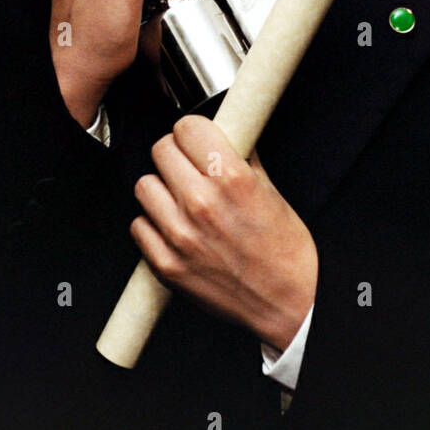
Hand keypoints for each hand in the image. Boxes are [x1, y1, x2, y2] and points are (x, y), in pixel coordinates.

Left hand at [132, 115, 317, 351]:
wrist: (289, 302)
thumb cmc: (285, 250)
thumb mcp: (270, 190)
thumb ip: (241, 158)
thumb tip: (222, 136)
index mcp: (231, 178)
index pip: (187, 128)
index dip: (193, 132)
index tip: (197, 140)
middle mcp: (201, 203)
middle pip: (161, 150)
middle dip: (177, 155)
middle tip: (190, 168)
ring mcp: (179, 235)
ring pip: (144, 185)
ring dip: (161, 189)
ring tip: (182, 200)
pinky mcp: (166, 264)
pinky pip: (139, 226)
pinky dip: (154, 224)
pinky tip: (176, 228)